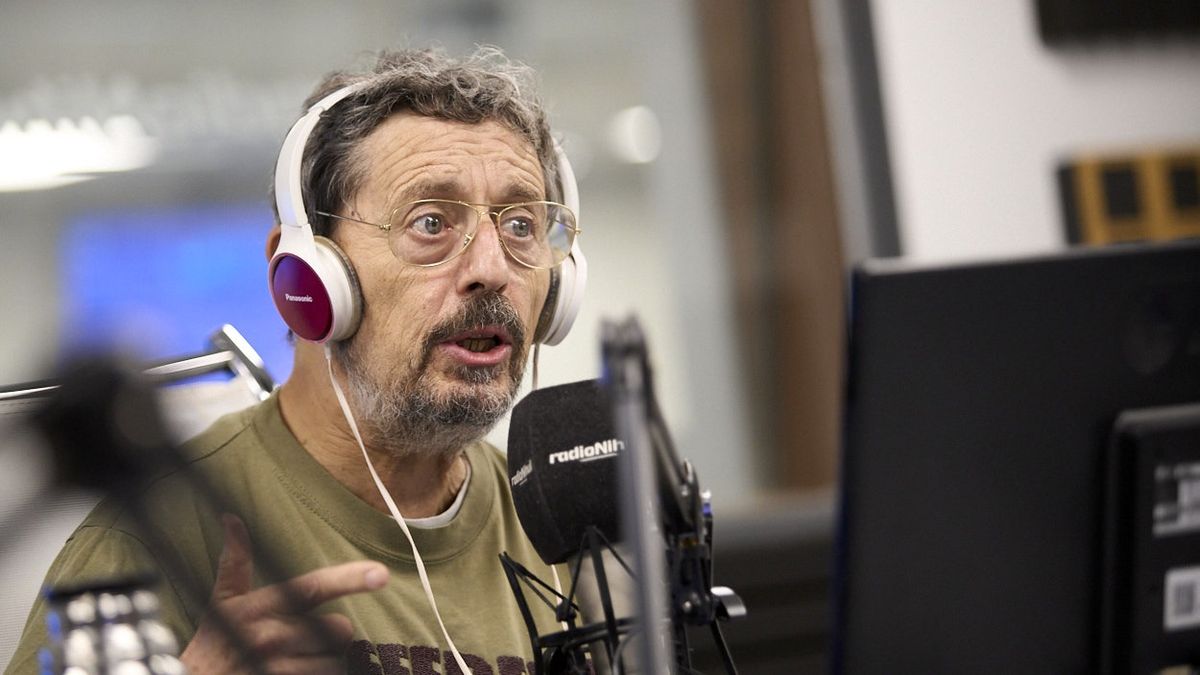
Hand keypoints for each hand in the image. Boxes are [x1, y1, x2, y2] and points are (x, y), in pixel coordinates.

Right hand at [180, 514, 387, 673]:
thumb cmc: (214, 643)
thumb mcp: (221, 602)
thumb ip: (235, 561)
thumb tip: (232, 517)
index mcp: (260, 607)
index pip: (312, 587)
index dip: (349, 579)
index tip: (381, 573)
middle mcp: (272, 636)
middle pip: (339, 628)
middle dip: (333, 632)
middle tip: (307, 636)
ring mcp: (279, 668)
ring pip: (336, 660)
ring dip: (325, 659)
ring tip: (296, 659)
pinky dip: (319, 674)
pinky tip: (298, 672)